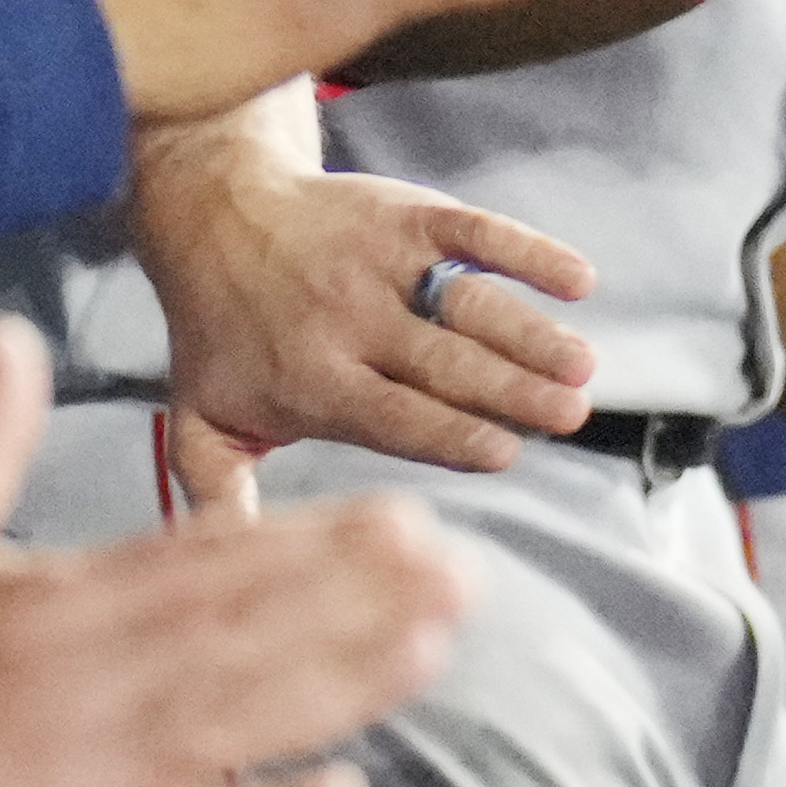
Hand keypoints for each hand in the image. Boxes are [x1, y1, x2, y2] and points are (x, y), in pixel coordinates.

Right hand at [0, 325, 464, 786]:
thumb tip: (9, 335)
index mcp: (52, 595)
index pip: (205, 557)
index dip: (311, 539)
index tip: (401, 518)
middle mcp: (84, 673)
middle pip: (244, 629)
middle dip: (359, 601)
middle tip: (462, 575)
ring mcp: (87, 764)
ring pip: (237, 718)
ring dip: (341, 687)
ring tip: (430, 652)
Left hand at [124, 102, 604, 468]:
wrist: (213, 215)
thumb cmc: (220, 333)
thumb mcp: (203, 420)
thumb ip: (223, 493)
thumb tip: (229, 572)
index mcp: (311, 380)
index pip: (393, 415)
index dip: (450, 434)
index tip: (505, 452)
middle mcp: (348, 320)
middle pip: (444, 363)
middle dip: (511, 389)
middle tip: (570, 413)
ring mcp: (379, 263)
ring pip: (468, 303)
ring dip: (532, 333)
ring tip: (581, 365)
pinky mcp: (404, 216)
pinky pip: (474, 233)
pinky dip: (529, 252)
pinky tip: (579, 281)